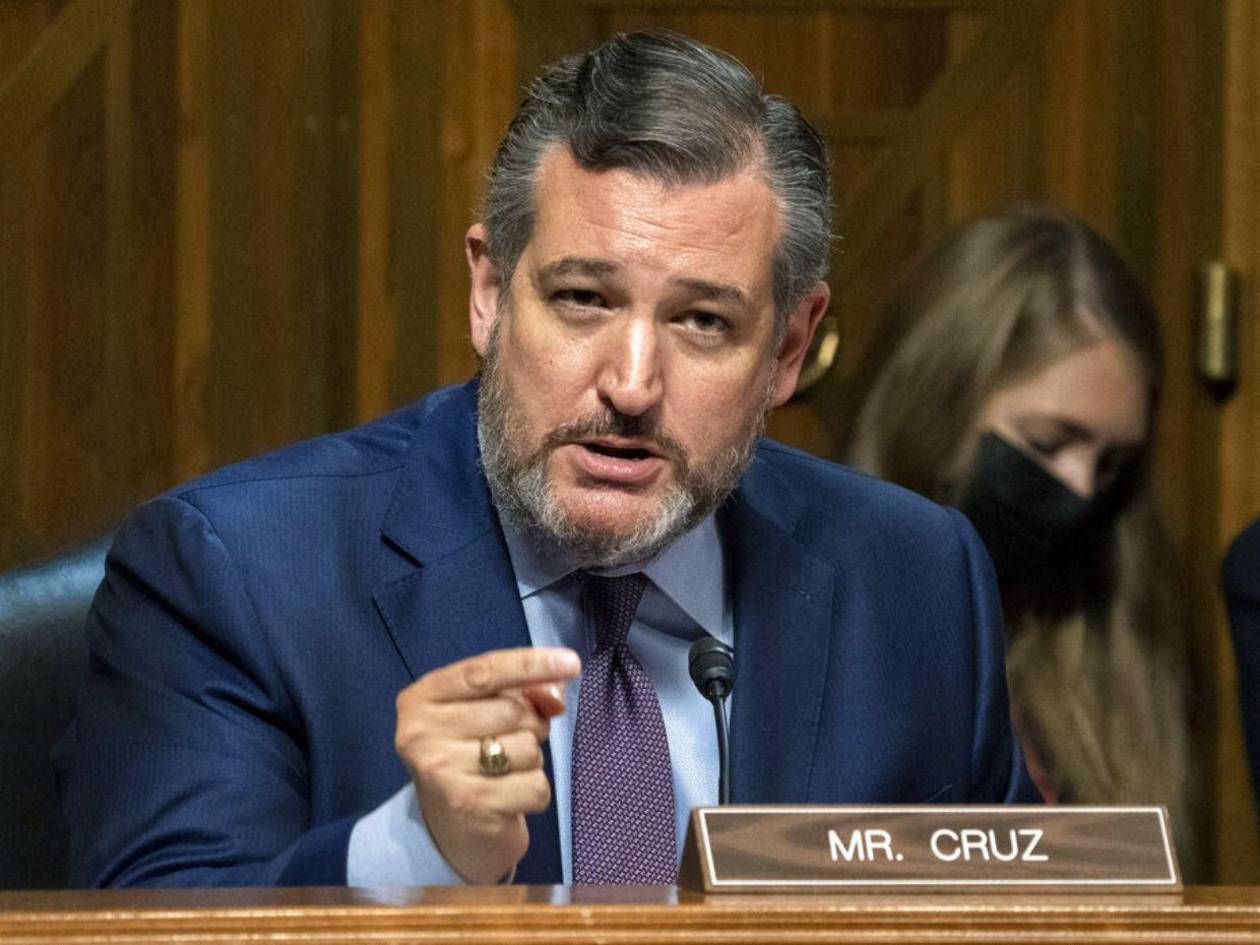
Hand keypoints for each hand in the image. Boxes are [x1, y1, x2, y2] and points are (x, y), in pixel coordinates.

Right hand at [394, 646, 580, 882]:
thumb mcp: (488, 712)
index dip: (530, 663)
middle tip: (515, 740)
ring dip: (532, 760)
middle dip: (532, 723)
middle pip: (511, 710)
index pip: (483, 671)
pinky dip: (536, 791)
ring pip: (527, 748)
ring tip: (507, 771)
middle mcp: (421, 733)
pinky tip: (512, 797)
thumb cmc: (473, 757)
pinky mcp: (468, 806)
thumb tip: (555, 692)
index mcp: (421, 698)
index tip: (572, 661)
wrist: (452, 833)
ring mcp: (442, 771)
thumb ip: (524, 692)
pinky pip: (534, 785)